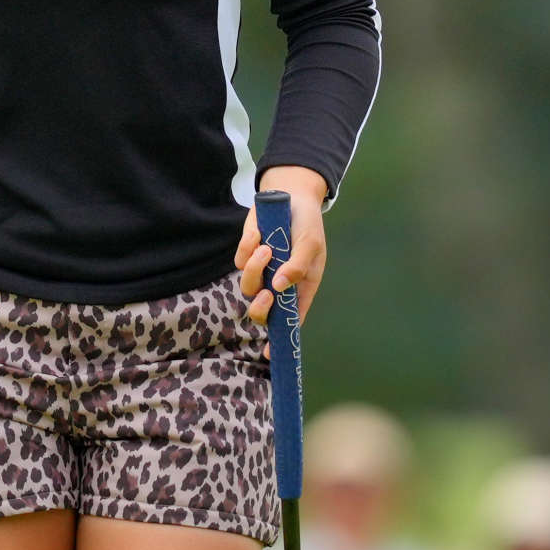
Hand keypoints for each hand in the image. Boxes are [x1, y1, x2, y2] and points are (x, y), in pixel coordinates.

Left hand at [235, 165, 328, 357]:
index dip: (278, 340)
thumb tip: (280, 287)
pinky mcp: (247, 254)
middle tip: (267, 293)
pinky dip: (247, 248)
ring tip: (267, 248)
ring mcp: (261, 271)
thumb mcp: (310, 245)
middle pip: (261, 311)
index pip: (288, 322)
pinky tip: (260, 234)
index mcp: (299, 289)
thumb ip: (297, 266)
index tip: (268, 354)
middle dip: (261, 308)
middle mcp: (278, 285)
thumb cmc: (307, 225)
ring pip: (248, 287)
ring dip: (254, 270)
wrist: (290, 195)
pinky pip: (239, 261)